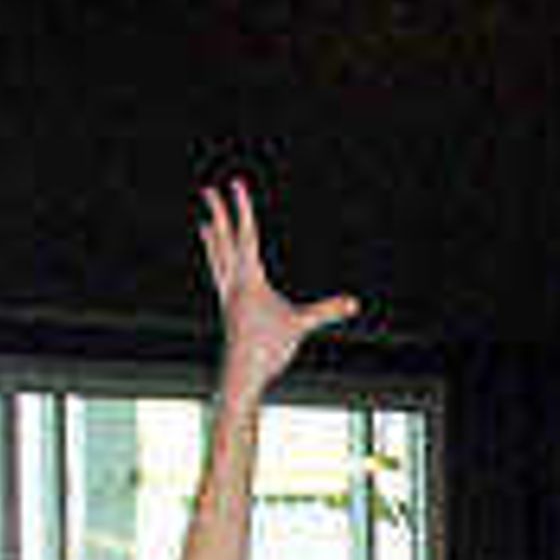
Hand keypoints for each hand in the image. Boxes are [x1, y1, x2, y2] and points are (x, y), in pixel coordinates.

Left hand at [199, 178, 357, 396]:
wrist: (240, 376)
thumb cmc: (268, 350)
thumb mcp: (300, 327)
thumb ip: (326, 311)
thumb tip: (354, 303)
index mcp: (248, 279)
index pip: (246, 234)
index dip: (242, 207)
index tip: (235, 183)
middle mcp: (233, 283)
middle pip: (223, 239)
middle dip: (218, 213)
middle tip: (207, 190)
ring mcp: (228, 297)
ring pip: (217, 259)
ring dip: (213, 239)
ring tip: (205, 224)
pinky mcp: (229, 310)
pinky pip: (221, 277)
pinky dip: (217, 264)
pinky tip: (220, 266)